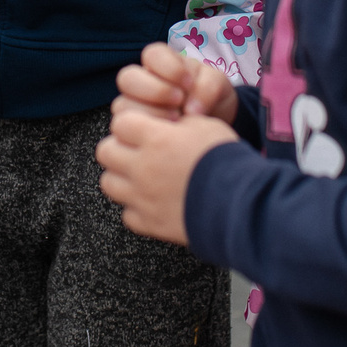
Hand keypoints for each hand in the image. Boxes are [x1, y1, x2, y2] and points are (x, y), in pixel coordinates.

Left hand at [95, 103, 238, 244]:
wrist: (241, 205)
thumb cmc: (226, 161)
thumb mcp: (206, 126)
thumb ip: (178, 124)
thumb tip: (167, 127)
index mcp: (155, 138)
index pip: (121, 123)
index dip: (133, 124)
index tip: (144, 129)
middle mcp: (142, 167)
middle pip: (105, 151)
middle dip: (119, 148)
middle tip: (136, 151)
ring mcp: (142, 197)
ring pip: (109, 183)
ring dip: (121, 177)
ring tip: (141, 177)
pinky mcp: (149, 223)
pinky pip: (127, 214)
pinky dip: (136, 208)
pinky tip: (153, 202)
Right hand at [114, 42, 237, 125]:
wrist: (214, 124)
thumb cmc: (210, 97)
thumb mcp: (217, 85)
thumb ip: (208, 87)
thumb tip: (190, 110)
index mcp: (162, 63)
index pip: (151, 55)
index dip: (169, 67)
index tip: (189, 83)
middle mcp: (143, 82)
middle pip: (127, 78)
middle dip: (155, 90)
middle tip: (179, 102)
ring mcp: (135, 106)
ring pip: (122, 104)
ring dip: (149, 113)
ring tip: (176, 120)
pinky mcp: (134, 128)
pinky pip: (127, 128)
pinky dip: (147, 131)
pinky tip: (169, 133)